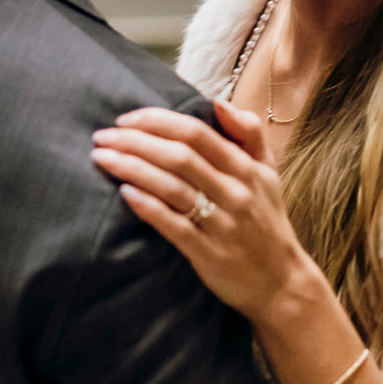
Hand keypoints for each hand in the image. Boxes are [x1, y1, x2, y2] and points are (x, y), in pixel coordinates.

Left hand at [92, 102, 324, 324]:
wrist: (280, 281)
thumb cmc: (267, 221)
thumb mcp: (268, 171)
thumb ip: (248, 133)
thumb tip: (217, 102)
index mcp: (246, 168)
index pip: (196, 133)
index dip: (157, 122)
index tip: (125, 119)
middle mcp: (235, 192)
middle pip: (178, 156)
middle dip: (135, 141)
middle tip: (102, 136)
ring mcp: (222, 224)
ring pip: (171, 187)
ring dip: (132, 169)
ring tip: (102, 158)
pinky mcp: (209, 254)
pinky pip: (173, 225)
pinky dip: (147, 206)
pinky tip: (124, 193)